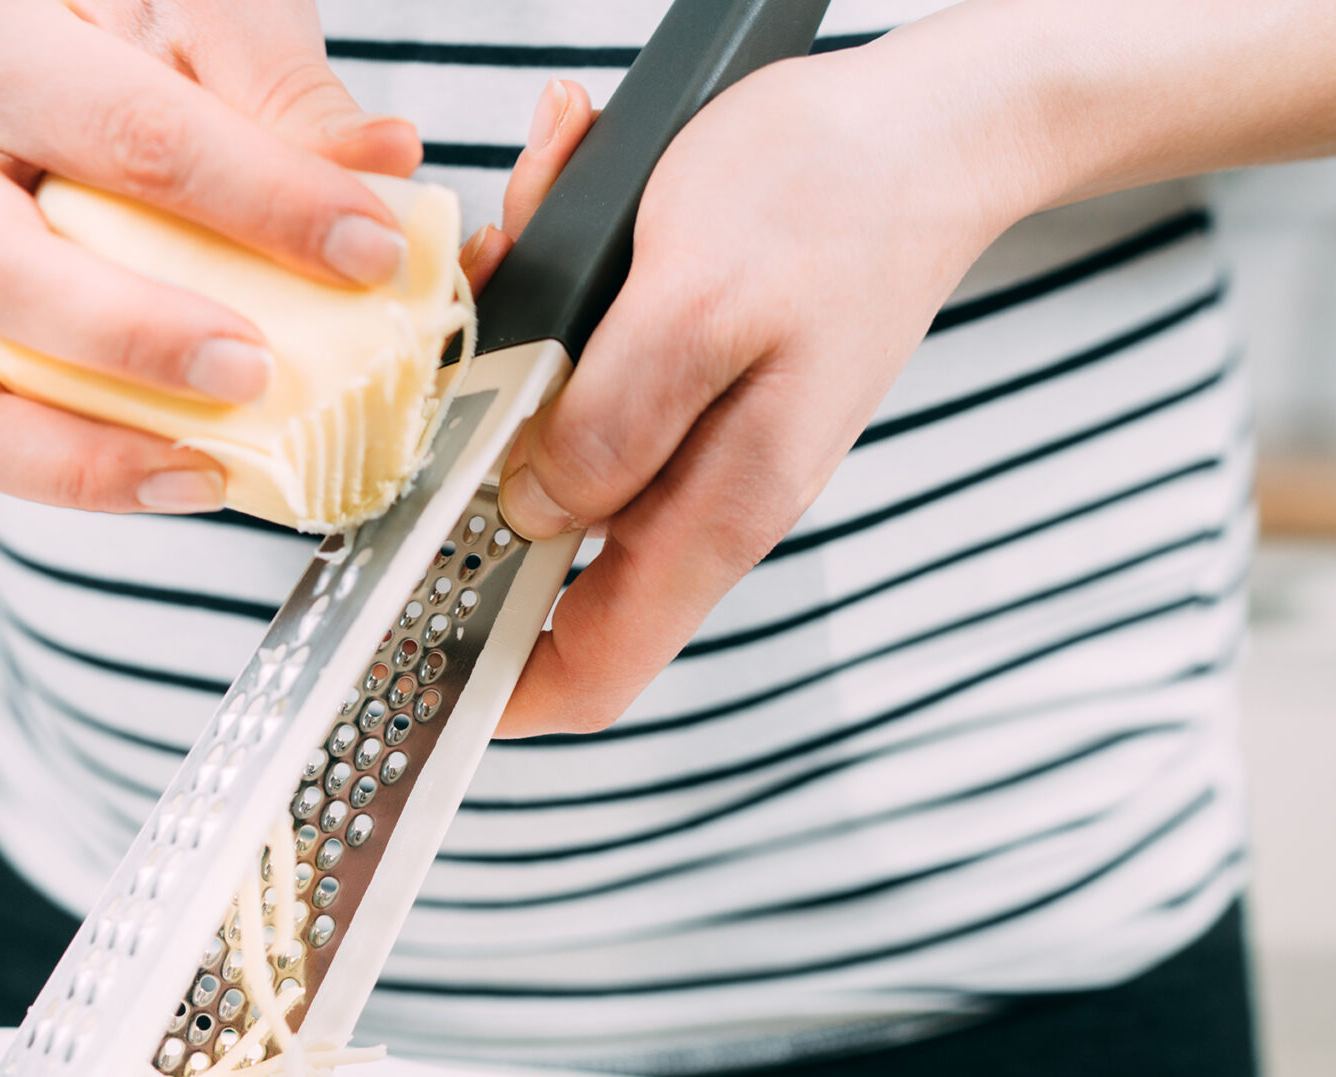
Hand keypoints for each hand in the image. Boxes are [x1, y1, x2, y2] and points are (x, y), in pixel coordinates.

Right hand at [0, 0, 421, 513]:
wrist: (43, 54)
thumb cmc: (123, 23)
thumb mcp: (208, 15)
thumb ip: (283, 87)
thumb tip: (378, 166)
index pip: (132, 137)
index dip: (262, 201)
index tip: (368, 250)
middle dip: (135, 339)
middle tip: (255, 368)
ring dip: (85, 450)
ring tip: (207, 463)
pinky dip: (78, 476)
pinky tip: (184, 474)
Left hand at [469, 51, 1032, 737]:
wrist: (927, 127)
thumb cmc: (831, 194)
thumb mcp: (696, 302)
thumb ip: (608, 425)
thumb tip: (530, 513)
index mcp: (719, 514)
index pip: (596, 670)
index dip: (495, 690)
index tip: (408, 662)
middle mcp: (705, 501)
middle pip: (545, 555)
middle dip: (476, 468)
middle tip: (460, 353)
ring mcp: (696, 449)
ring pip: (552, 454)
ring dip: (513, 364)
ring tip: (524, 235)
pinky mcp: (685, 389)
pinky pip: (583, 382)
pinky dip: (551, 310)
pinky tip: (558, 216)